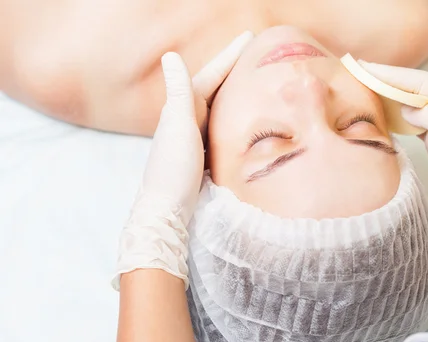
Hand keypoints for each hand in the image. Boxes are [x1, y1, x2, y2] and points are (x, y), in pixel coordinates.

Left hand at [113, 31, 252, 289]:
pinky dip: (233, 115)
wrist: (166, 211)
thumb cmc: (172, 170)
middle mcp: (186, 119)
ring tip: (254, 80)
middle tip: (256, 54)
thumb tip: (170, 56)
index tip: (249, 38)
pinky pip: (221, 126)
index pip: (210, 75)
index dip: (229, 56)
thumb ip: (178, 93)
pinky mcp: (202, 155)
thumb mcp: (177, 128)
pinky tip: (243, 119)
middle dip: (233, 69)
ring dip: (234, 91)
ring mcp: (194, 138)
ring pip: (218, 106)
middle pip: (215, 87)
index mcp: (182, 108)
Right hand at [359, 61, 427, 225]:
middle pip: (419, 91)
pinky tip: (387, 114)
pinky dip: (400, 119)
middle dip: (392, 82)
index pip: (425, 82)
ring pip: (416, 107)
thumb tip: (408, 109)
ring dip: (394, 99)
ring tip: (370, 89)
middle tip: (363, 72)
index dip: (395, 75)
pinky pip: (416, 126)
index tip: (369, 67)